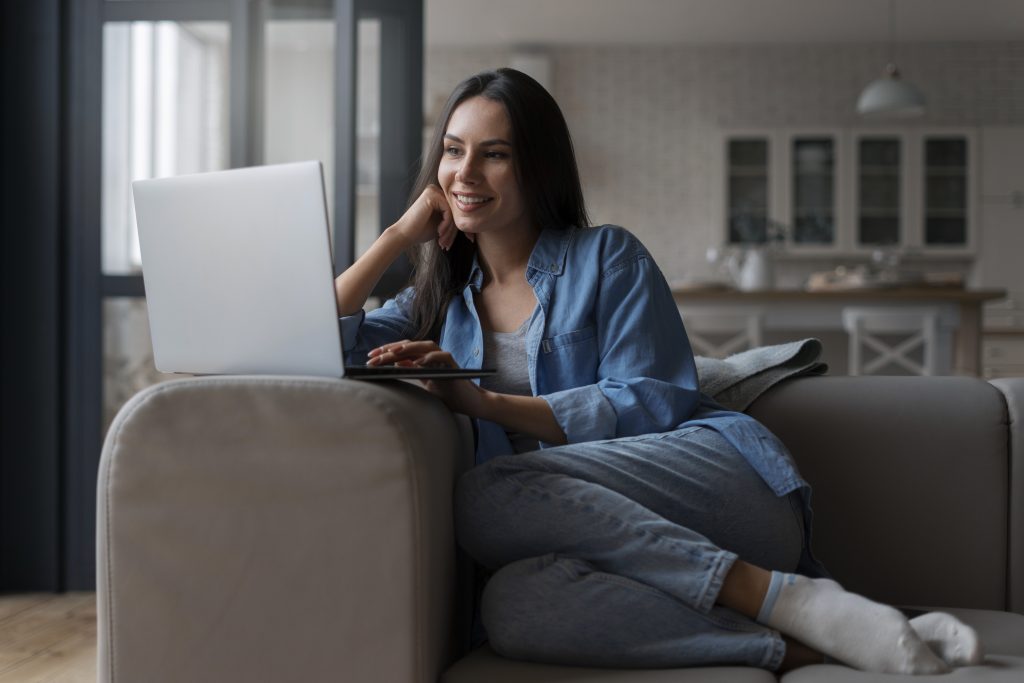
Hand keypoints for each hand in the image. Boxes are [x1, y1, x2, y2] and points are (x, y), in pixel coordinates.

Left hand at [368, 340, 487, 416]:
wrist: (470, 403)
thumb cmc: (448, 396)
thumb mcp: (425, 384)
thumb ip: (412, 373)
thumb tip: (395, 363)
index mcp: (424, 360)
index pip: (402, 351)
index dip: (386, 352)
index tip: (369, 357)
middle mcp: (433, 356)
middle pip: (410, 346)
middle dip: (390, 349)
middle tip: (374, 356)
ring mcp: (444, 359)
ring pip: (425, 346)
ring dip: (409, 348)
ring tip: (394, 353)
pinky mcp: (454, 365)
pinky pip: (442, 356)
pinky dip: (430, 357)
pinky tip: (418, 362)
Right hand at [391, 185, 472, 251]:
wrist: (405, 235)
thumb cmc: (421, 231)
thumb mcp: (443, 225)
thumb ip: (454, 220)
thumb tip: (473, 228)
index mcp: (439, 196)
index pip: (456, 210)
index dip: (459, 227)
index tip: (462, 240)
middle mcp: (437, 190)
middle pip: (456, 210)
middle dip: (455, 230)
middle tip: (448, 245)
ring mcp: (433, 191)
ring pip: (453, 212)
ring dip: (450, 230)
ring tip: (443, 241)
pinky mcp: (431, 195)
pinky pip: (448, 211)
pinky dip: (446, 224)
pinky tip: (439, 232)